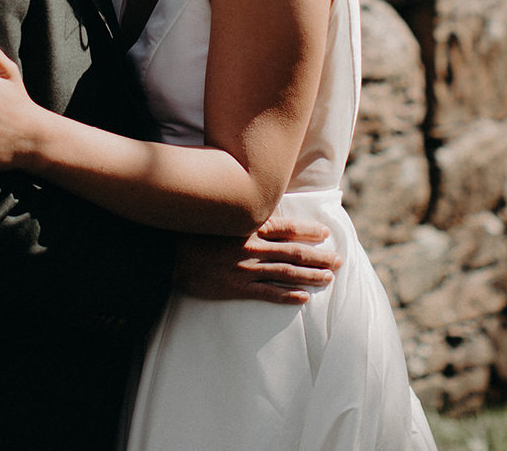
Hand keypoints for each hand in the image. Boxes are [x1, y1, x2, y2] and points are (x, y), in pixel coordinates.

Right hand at [173, 216, 339, 304]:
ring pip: (286, 272)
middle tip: (339, 260)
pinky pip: (268, 293)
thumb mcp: (217, 214)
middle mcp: (252, 247)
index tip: (325, 232)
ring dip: (310, 275)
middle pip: (294, 252)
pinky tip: (303, 298)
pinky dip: (287, 296)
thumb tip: (257, 207)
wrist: (167, 255)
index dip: (308, 230)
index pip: (286, 227)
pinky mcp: (237, 288)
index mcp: (248, 227)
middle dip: (319, 256)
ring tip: (329, 277)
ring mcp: (246, 269)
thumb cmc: (190, 230)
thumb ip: (238, 213)